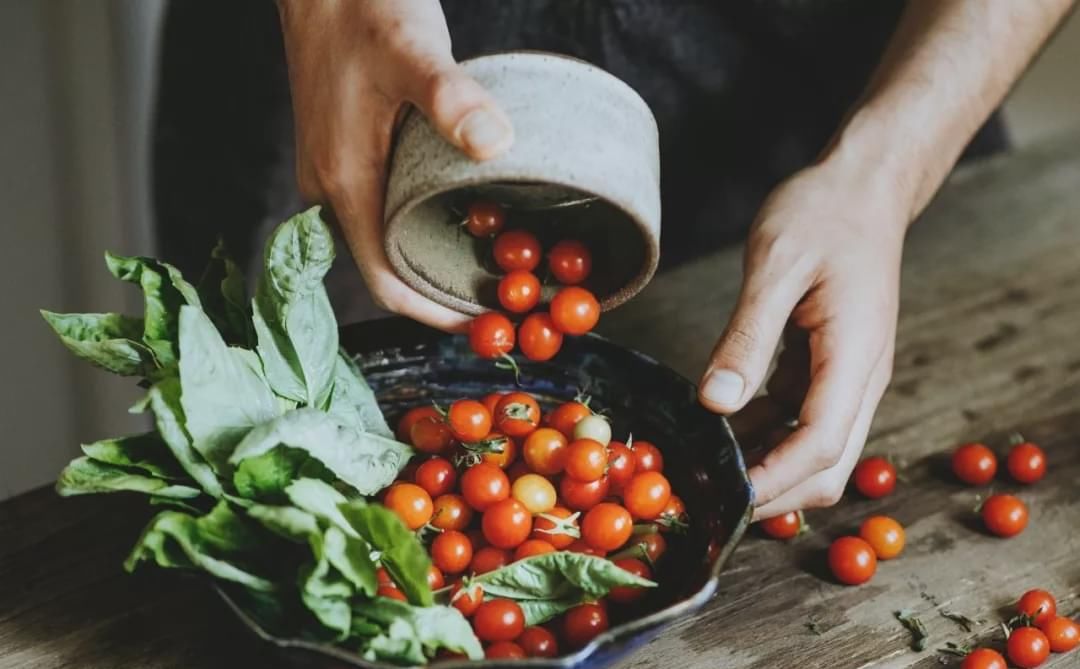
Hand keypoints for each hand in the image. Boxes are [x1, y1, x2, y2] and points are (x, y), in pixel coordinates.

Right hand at [277, 0, 513, 330]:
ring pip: (386, 242)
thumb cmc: (360, 8)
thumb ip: (449, 98)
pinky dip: (423, 226)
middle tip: (506, 295)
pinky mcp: (347, 154)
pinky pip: (384, 212)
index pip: (386, 282)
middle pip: (388, 269)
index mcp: (344, 181)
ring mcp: (336, 172)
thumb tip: (495, 143)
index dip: (436, 313)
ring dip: (435, 260)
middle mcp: (333, 188)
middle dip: (444, 292)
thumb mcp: (411, 50)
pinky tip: (463, 214)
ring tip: (493, 262)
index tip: (487, 322)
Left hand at [698, 158, 905, 518]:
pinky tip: (720, 429)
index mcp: (856, 356)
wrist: (864, 187)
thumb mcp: (776, 267)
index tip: (727, 500)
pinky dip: (763, 435)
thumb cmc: (824, 213)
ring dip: (765, 465)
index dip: (775, 480)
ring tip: (704, 466)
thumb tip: (715, 402)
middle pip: (826, 464)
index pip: (822, 444)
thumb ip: (747, 338)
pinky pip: (799, 419)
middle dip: (774, 490)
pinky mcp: (829, 368)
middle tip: (709, 495)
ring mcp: (848, 376)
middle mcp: (861, 377)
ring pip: (814, 449)